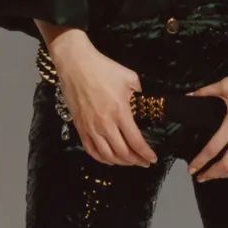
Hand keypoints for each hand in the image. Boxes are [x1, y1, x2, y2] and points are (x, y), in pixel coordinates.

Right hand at [46, 30, 158, 166]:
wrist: (75, 64)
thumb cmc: (102, 68)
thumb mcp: (129, 77)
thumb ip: (139, 93)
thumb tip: (143, 101)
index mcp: (120, 112)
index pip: (135, 141)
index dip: (146, 153)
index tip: (153, 158)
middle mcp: (105, 124)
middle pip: (122, 152)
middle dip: (136, 161)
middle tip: (144, 162)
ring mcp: (90, 127)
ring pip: (106, 155)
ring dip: (120, 162)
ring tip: (129, 162)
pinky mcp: (79, 127)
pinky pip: (91, 150)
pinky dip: (102, 159)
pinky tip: (109, 159)